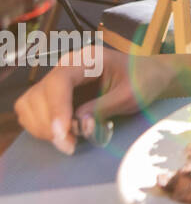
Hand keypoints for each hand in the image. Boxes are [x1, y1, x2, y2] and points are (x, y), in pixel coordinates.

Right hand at [14, 45, 161, 153]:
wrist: (149, 75)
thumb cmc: (143, 80)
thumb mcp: (131, 94)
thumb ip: (104, 108)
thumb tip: (77, 125)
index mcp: (87, 59)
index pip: (59, 81)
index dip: (56, 108)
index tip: (62, 134)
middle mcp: (66, 66)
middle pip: (39, 94)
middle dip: (49, 123)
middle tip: (70, 144)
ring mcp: (57, 80)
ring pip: (29, 104)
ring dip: (42, 127)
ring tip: (67, 140)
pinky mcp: (54, 95)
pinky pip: (32, 111)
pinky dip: (40, 127)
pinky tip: (62, 135)